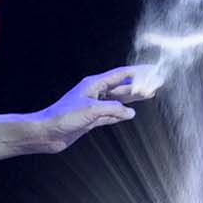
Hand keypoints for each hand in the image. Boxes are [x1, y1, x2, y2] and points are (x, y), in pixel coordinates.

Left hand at [25, 64, 158, 154]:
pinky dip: (122, 114)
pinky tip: (130, 114)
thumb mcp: (90, 110)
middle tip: (157, 83)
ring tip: (149, 94)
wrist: (45, 133)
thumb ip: (113, 109)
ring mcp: (94, 106)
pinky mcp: (92, 119)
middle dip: (140, 84)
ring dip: (133, 98)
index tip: (153, 69)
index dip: (138, 72)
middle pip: (122, 86)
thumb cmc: (62, 117)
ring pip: (119, 100)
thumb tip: (130, 112)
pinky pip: (112, 114)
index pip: (121, 75)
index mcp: (94, 84)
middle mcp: (95, 93)